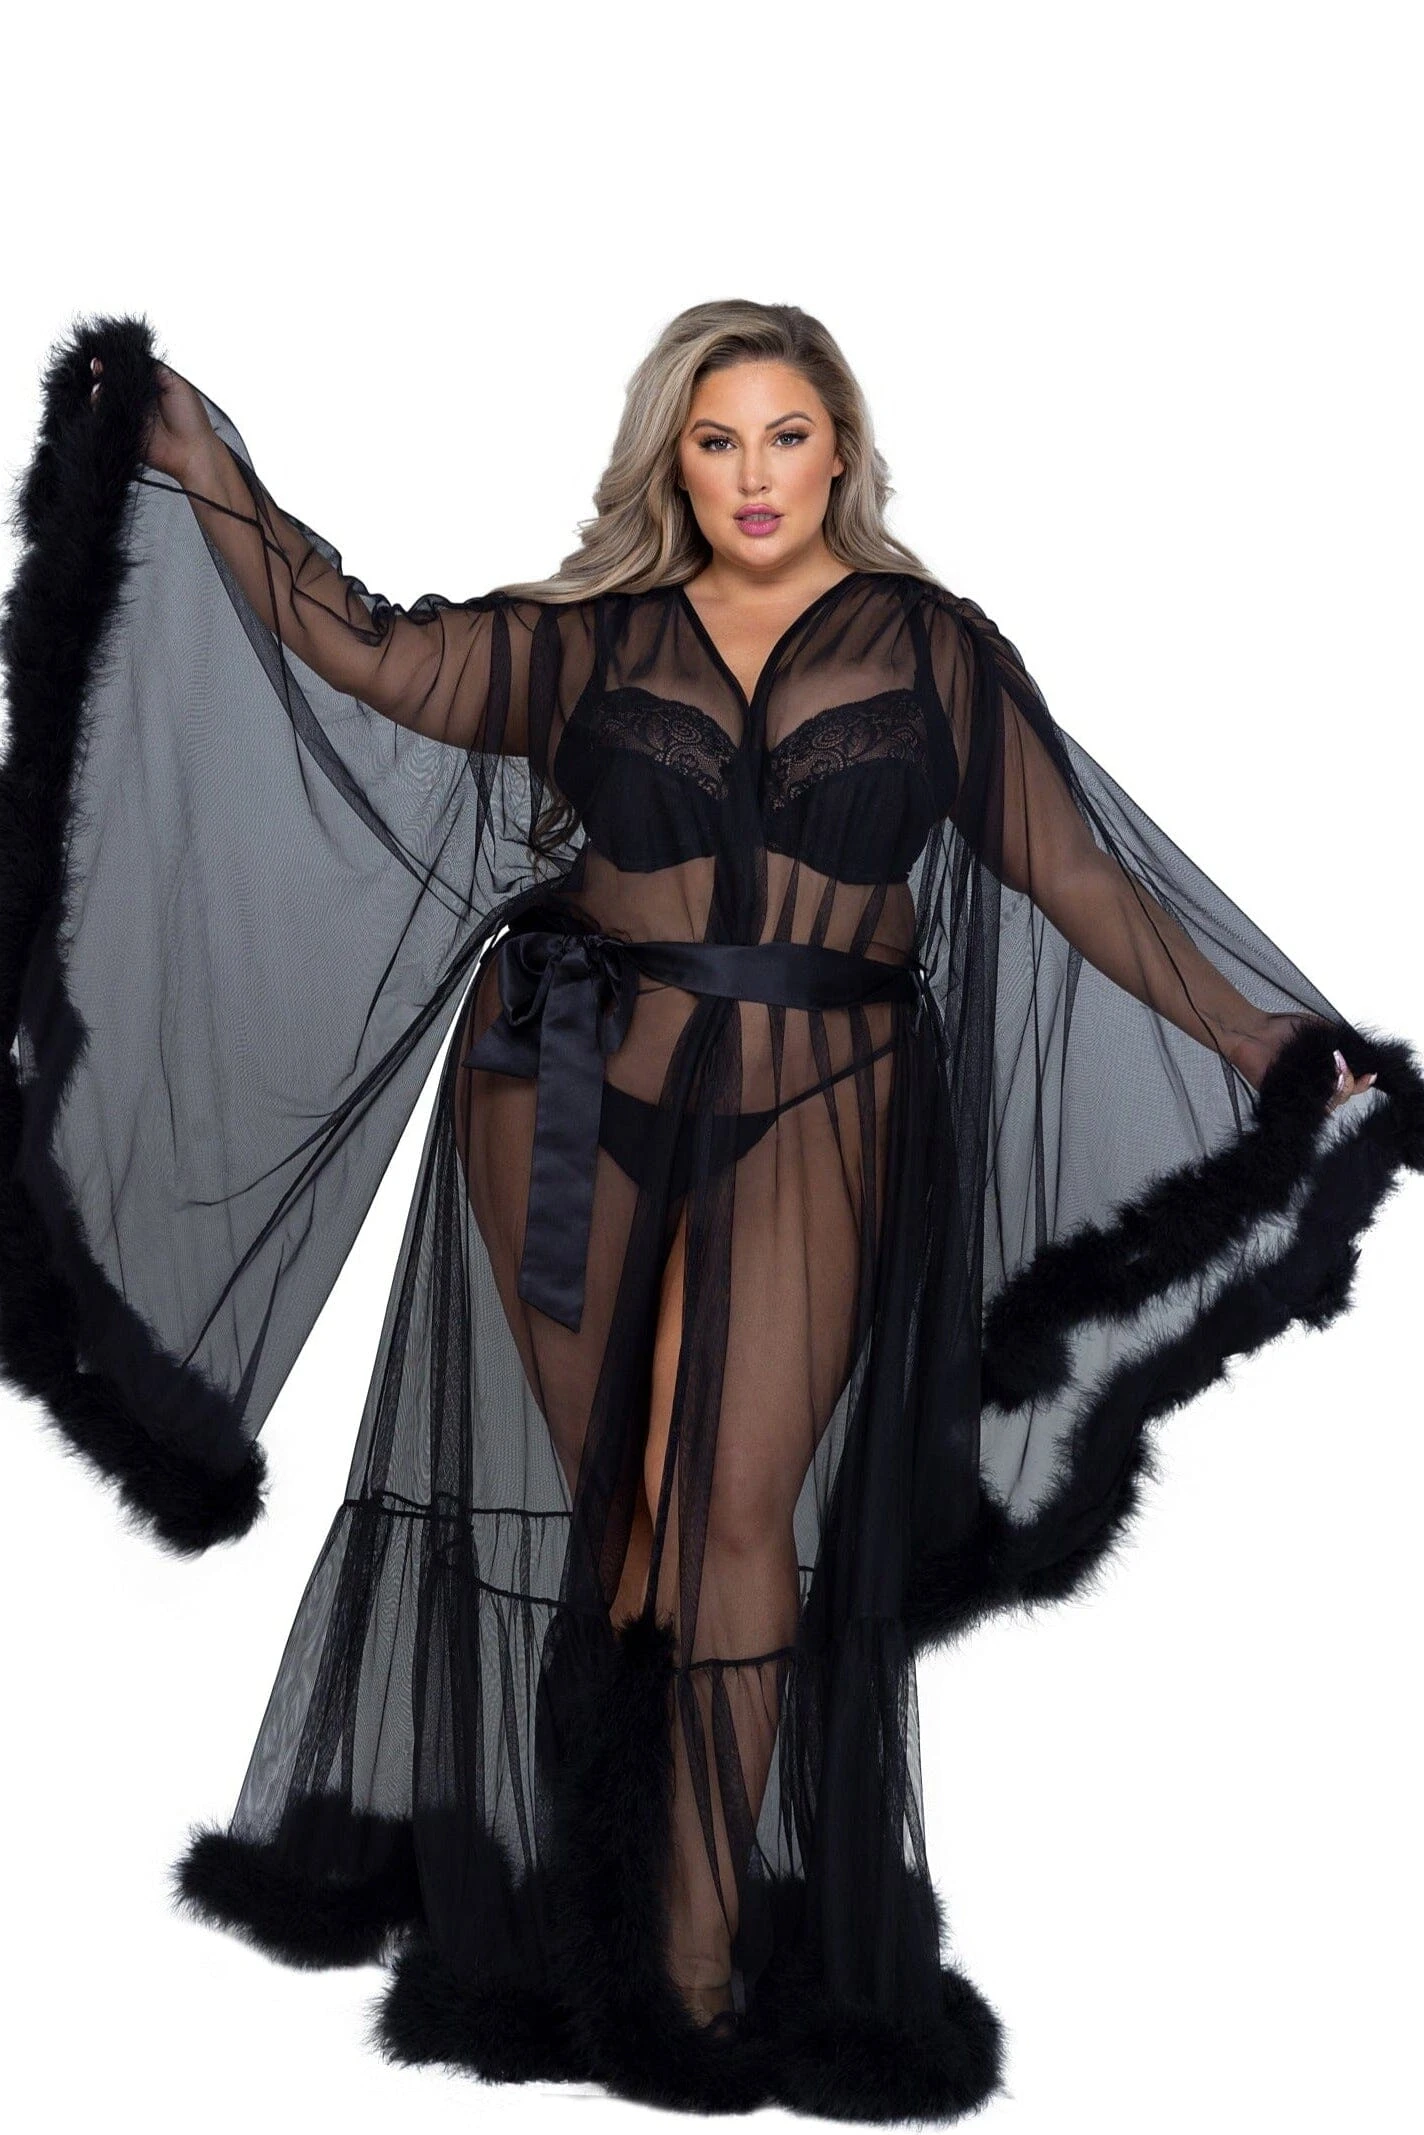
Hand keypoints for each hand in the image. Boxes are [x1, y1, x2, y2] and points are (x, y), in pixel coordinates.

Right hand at [89, 354, 215, 480]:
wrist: (193, 450)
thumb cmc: (191, 419)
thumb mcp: (175, 383)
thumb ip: (153, 369)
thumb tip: (131, 356)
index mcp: (149, 387)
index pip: (126, 371)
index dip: (115, 363)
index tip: (106, 356)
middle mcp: (137, 401)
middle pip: (112, 383)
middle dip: (102, 373)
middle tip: (98, 367)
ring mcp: (128, 415)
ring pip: (104, 399)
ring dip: (99, 390)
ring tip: (100, 383)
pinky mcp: (123, 430)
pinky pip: (105, 418)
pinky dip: (100, 408)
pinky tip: (100, 399)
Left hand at [1231, 1009, 1377, 1112]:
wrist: (1251, 1028)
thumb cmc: (1281, 1028)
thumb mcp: (1320, 1030)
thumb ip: (1340, 1041)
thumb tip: (1362, 1050)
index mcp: (1323, 1071)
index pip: (1349, 1085)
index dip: (1362, 1083)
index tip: (1370, 1074)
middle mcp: (1313, 1085)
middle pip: (1342, 1097)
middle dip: (1350, 1084)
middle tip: (1343, 1067)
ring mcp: (1299, 1093)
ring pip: (1328, 1105)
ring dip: (1337, 1089)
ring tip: (1335, 1069)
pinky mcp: (1283, 1097)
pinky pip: (1306, 1107)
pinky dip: (1318, 1098)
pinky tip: (1322, 1081)